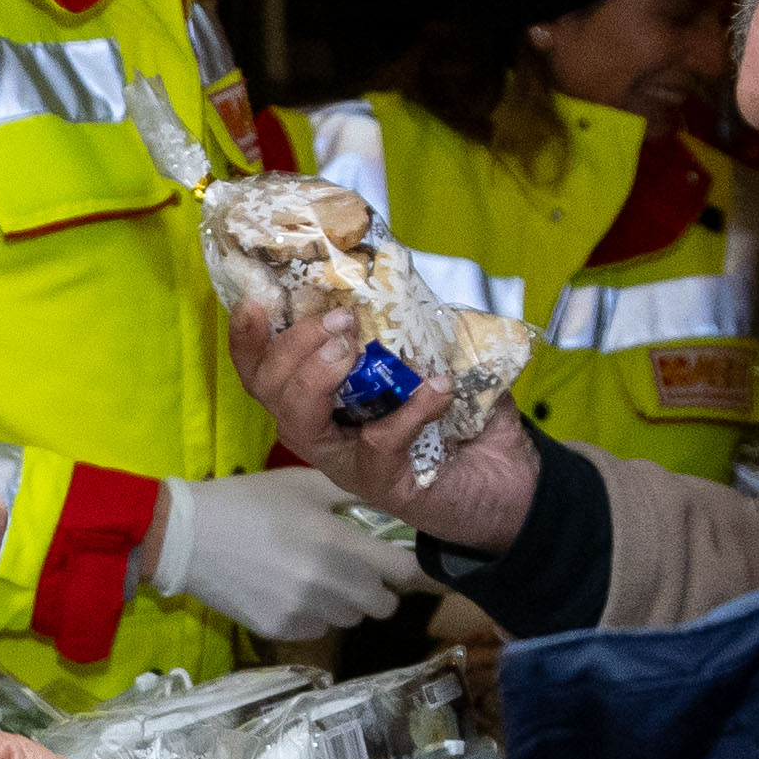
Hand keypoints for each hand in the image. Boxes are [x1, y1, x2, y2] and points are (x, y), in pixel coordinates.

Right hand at [152, 465, 415, 641]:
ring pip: (350, 620)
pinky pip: (317, 630)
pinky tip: (289, 592)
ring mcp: (305, 612)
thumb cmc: (247, 502)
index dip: (412, 569)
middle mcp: (330, 585)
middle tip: (358, 571)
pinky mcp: (281, 631)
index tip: (406, 564)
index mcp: (340, 544)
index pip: (404, 571)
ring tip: (318, 579)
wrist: (187, 537)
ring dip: (345, 604)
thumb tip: (386, 506)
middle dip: (378, 589)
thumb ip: (349, 495)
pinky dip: (313, 615)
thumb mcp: (302, 484)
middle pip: (383, 605)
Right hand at [226, 295, 538, 549]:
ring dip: (318, 377)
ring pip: (299, 423)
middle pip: (270, 391)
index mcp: (323, 398)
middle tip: (341, 321)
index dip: (248, 340)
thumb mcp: (434, 359)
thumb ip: (411, 325)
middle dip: (294, 347)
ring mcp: (349, 463)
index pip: (264, 371)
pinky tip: (438, 389)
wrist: (511, 484)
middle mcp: (324, 432)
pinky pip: (378, 445)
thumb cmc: (462, 418)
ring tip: (354, 349)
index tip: (255, 302)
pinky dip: (407, 411)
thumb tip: (401, 273)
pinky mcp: (384, 486)